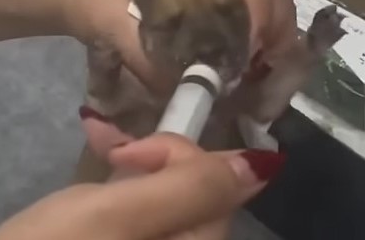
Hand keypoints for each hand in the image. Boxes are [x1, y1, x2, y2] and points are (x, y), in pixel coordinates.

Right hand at [0, 133, 283, 239]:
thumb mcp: (118, 217)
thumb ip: (193, 189)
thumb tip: (266, 165)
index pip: (218, 190)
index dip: (178, 157)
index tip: (126, 154)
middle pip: (194, 197)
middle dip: (154, 159)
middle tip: (110, 148)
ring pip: (166, 202)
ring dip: (138, 168)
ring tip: (98, 145)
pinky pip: (144, 218)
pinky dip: (125, 192)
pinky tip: (101, 167)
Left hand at [62, 0, 296, 94]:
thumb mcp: (113, 22)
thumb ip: (149, 58)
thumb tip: (191, 92)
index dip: (259, 4)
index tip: (252, 47)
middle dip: (274, 16)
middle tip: (263, 58)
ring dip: (270, 23)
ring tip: (257, 61)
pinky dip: (257, 26)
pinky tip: (244, 55)